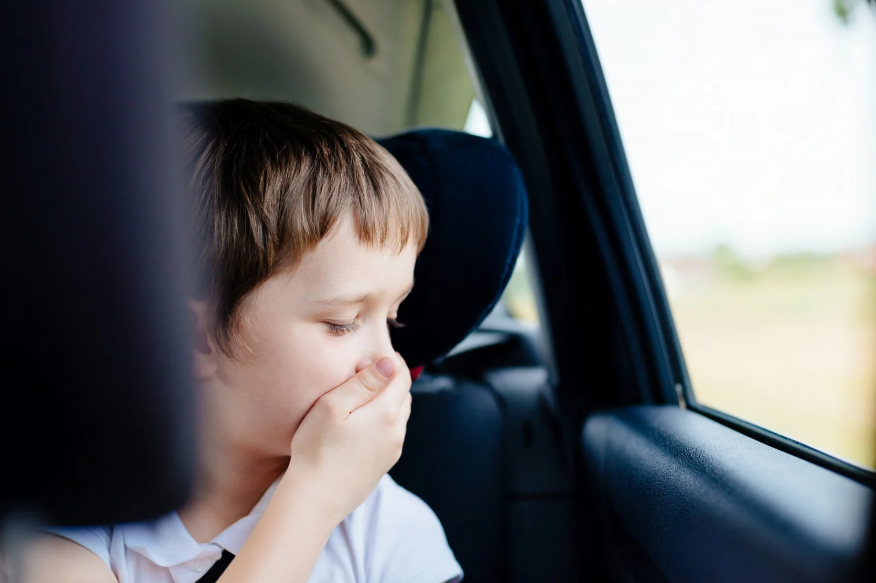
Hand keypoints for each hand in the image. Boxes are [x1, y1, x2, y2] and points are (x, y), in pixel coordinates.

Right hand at [285, 352, 412, 523]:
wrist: (314, 500)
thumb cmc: (317, 449)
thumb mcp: (333, 406)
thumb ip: (364, 382)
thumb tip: (390, 363)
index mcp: (386, 413)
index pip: (402, 377)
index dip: (393, 361)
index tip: (380, 353)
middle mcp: (396, 432)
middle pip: (404, 395)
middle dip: (392, 379)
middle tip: (371, 370)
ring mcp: (392, 451)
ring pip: (399, 416)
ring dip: (389, 401)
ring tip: (367, 395)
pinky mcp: (383, 465)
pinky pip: (392, 435)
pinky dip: (384, 421)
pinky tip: (364, 423)